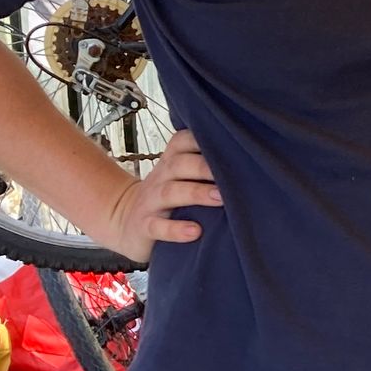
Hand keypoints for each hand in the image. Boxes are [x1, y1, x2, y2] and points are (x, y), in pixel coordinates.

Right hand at [100, 128, 221, 260]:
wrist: (124, 219)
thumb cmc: (166, 197)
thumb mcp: (179, 177)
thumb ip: (202, 165)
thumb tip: (246, 161)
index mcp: (171, 162)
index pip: (182, 141)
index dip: (202, 139)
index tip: (229, 143)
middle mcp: (161, 177)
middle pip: (180, 164)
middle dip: (205, 167)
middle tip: (233, 175)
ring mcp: (151, 202)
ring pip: (171, 192)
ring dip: (196, 193)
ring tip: (219, 198)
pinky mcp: (145, 226)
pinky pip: (157, 227)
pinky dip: (176, 230)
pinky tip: (195, 232)